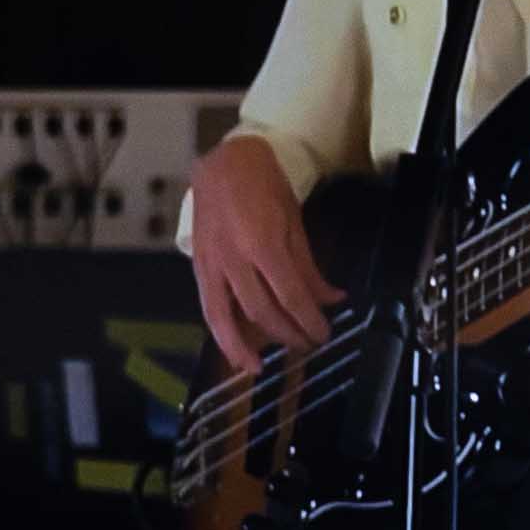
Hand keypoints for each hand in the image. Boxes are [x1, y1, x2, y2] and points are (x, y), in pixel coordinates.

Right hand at [187, 132, 341, 365]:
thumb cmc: (263, 185)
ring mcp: (212, 263)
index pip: (290, 295)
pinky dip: (219, 331)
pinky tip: (233, 348)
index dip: (309, 320)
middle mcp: (234, 258)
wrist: (223, 163)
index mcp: (263, 243)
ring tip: (259, 367)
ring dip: (244, 346)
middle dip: (287, 334)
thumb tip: (331, 298)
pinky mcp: (198, 266)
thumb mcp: (294, 222)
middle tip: (306, 344)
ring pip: (226, 316)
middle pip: (262, 311)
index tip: (323, 333)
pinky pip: (208, 306)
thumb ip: (309, 266)